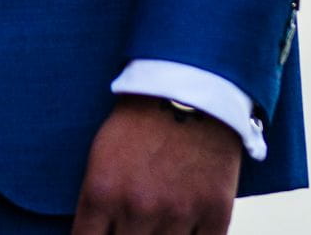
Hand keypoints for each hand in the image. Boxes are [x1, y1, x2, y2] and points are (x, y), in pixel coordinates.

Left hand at [73, 96, 242, 234]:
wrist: (192, 89)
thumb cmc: (139, 123)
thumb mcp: (100, 157)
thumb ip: (95, 204)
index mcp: (102, 193)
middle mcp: (137, 208)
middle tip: (134, 225)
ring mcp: (178, 213)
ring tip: (157, 226)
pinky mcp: (214, 212)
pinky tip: (183, 229)